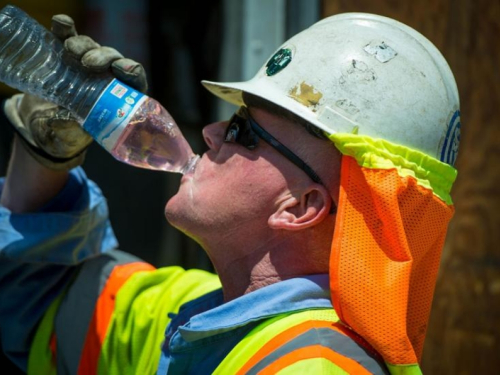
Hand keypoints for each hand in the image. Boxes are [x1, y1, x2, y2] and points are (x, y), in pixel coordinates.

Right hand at [3, 14, 147, 169]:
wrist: (43, 124)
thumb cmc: (68, 134)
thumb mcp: (70, 136)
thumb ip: (70, 129)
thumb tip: (67, 120)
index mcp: (120, 98)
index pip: (134, 79)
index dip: (131, 71)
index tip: (121, 70)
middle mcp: (107, 77)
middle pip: (113, 60)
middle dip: (104, 57)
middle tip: (89, 64)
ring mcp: (88, 64)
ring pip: (93, 48)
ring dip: (84, 45)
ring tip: (70, 50)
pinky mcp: (66, 55)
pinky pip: (68, 37)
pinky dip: (65, 29)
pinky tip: (61, 24)